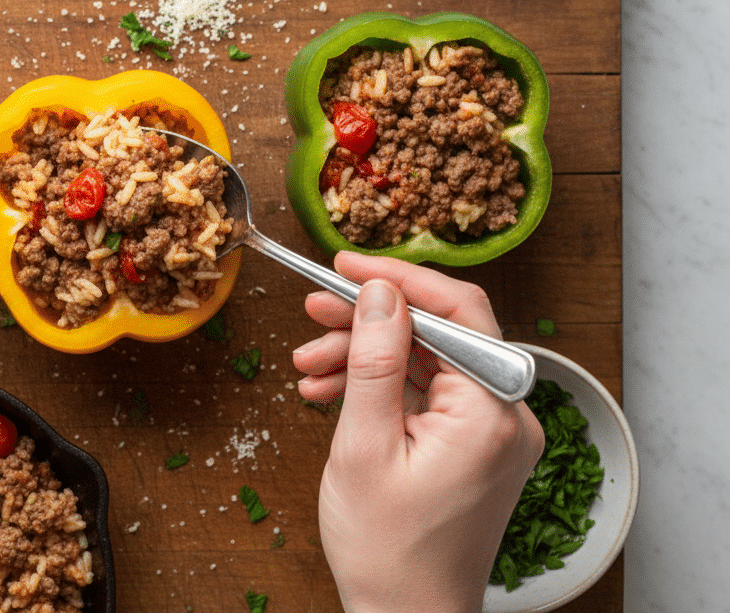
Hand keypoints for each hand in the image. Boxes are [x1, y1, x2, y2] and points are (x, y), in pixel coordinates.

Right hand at [293, 251, 544, 612]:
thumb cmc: (388, 550)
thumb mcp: (364, 445)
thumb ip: (375, 360)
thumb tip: (380, 293)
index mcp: (491, 412)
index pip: (456, 311)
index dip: (396, 279)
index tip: (343, 265)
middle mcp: (506, 416)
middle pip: (439, 333)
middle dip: (369, 321)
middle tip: (313, 312)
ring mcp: (493, 433)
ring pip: (428, 362)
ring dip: (366, 357)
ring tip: (307, 367)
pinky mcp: (475, 447)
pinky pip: (429, 395)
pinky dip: (382, 389)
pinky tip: (331, 394)